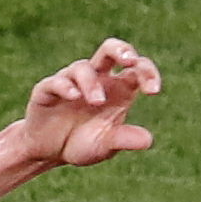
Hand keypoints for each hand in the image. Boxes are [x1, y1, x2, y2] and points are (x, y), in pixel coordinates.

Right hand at [16, 39, 160, 166]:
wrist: (49, 151)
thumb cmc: (82, 143)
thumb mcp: (106, 146)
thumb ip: (124, 139)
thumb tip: (148, 140)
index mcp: (118, 89)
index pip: (136, 68)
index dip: (148, 73)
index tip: (153, 91)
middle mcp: (97, 79)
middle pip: (110, 50)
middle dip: (121, 50)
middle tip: (130, 60)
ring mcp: (71, 81)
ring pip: (83, 67)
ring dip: (92, 82)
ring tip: (97, 101)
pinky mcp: (47, 90)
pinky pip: (56, 81)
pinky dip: (65, 86)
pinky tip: (74, 96)